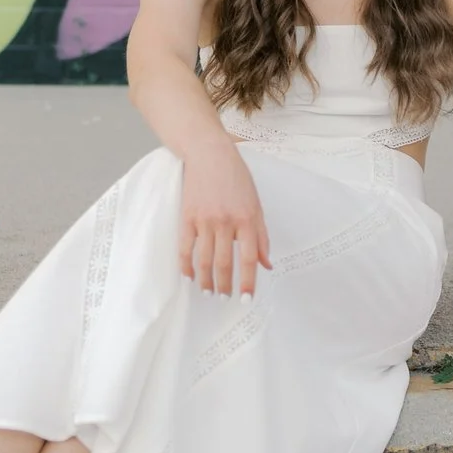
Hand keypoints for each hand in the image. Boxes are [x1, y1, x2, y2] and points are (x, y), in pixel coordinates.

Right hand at [180, 142, 270, 296]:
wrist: (210, 154)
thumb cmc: (237, 179)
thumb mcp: (256, 205)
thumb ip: (261, 237)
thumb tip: (267, 265)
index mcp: (247, 219)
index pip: (248, 258)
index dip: (248, 281)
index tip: (246, 298)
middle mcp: (226, 222)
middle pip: (224, 263)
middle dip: (225, 285)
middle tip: (225, 298)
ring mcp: (204, 220)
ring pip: (204, 259)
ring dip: (206, 281)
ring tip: (209, 293)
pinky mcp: (187, 217)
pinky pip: (185, 247)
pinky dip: (186, 265)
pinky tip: (190, 277)